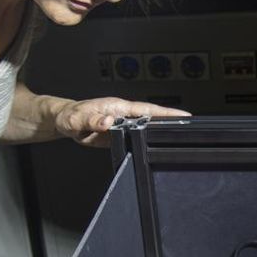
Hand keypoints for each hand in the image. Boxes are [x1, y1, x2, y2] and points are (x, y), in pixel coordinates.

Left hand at [54, 97, 189, 146]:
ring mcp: (123, 124)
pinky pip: (137, 138)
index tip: (185, 115)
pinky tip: (157, 148)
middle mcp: (123, 114)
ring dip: (161, 133)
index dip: (166, 113)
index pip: (147, 109)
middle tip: (192, 128)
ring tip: (180, 139)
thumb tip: (108, 122)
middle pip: (152, 118)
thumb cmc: (70, 116)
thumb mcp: (77, 119)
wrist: (64, 121)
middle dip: (172, 121)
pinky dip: (148, 142)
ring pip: (146, 128)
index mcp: (118, 107)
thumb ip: (92, 120)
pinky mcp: (120, 134)